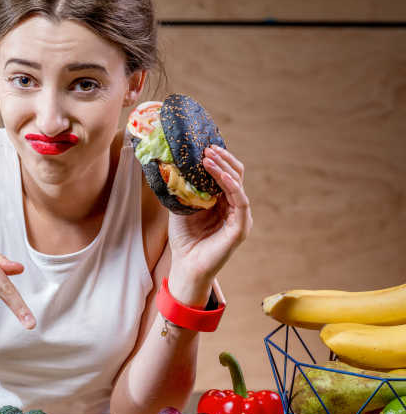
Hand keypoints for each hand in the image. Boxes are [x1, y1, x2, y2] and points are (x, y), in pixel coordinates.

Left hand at [167, 145, 251, 288]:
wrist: (185, 265)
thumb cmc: (184, 239)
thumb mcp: (181, 207)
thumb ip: (183, 188)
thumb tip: (173, 165)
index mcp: (223, 202)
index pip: (227, 174)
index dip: (218, 159)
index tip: (205, 147)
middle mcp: (234, 207)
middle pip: (236, 175)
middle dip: (222, 159)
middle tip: (206, 149)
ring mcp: (240, 217)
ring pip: (238, 184)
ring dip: (223, 168)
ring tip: (208, 157)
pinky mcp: (241, 227)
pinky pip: (240, 200)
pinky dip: (230, 185)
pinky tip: (218, 174)